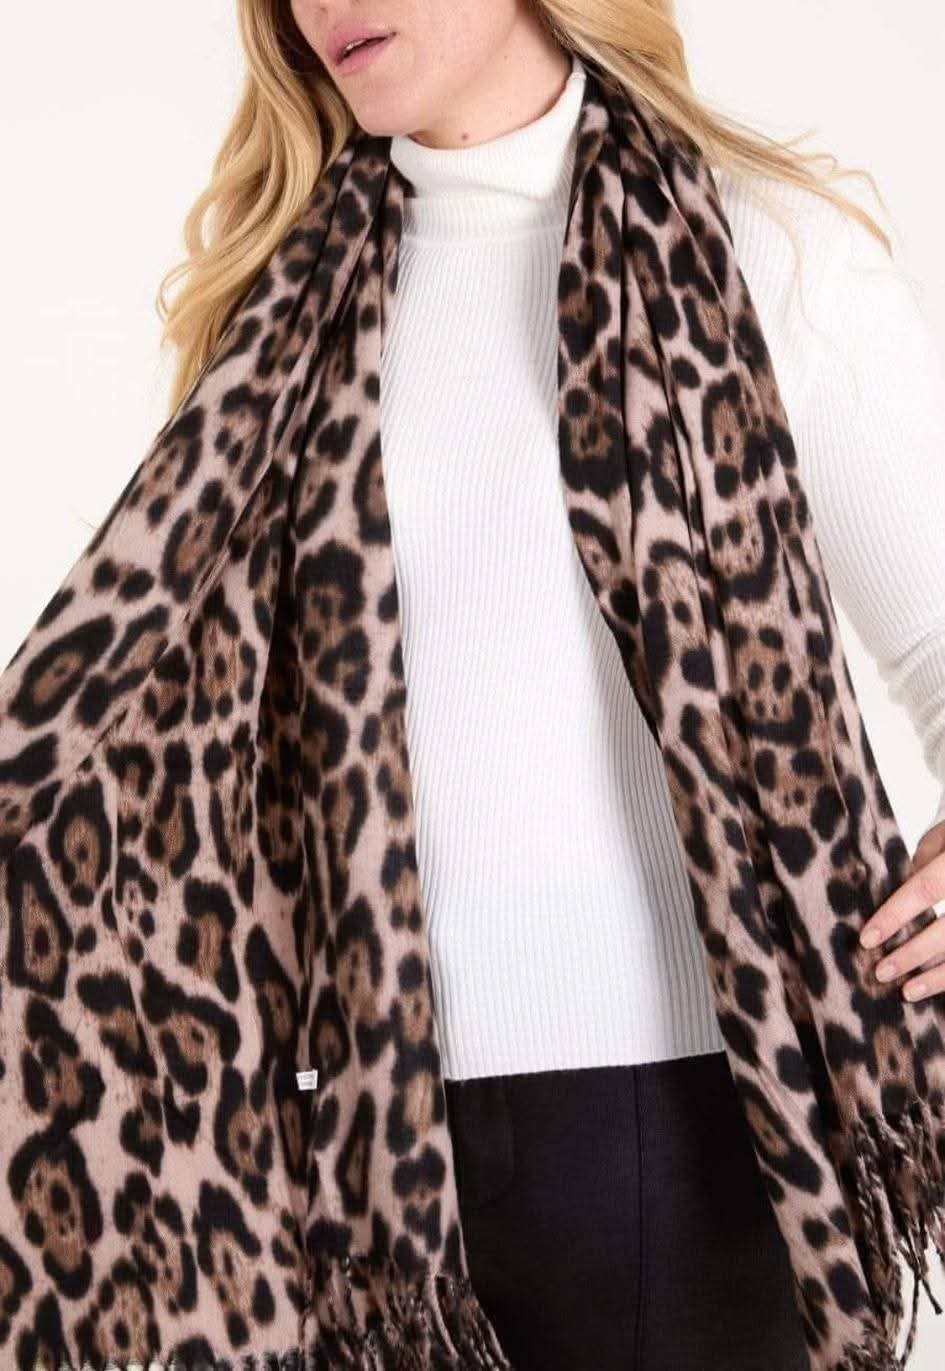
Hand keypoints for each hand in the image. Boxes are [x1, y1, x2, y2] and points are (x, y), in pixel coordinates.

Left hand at [858, 817, 944, 1002]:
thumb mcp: (943, 838)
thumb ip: (922, 863)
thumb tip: (891, 896)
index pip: (926, 889)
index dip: (895, 915)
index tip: (867, 939)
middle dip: (912, 954)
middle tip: (880, 972)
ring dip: (937, 977)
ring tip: (907, 992)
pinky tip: (935, 987)